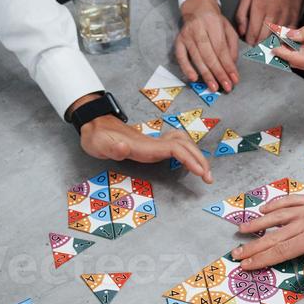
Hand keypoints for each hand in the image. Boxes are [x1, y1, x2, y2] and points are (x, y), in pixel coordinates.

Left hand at [78, 112, 212, 182]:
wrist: (95, 124)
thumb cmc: (97, 137)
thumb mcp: (98, 143)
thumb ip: (112, 147)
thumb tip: (123, 147)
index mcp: (144, 145)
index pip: (175, 149)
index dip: (190, 159)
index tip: (201, 172)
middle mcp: (153, 142)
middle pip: (185, 145)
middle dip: (200, 160)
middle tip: (209, 179)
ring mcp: (154, 142)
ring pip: (183, 144)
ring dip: (196, 156)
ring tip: (204, 172)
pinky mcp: (152, 145)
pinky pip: (176, 145)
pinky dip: (188, 152)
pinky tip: (189, 161)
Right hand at [175, 0, 239, 93]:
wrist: (197, 8)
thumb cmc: (214, 21)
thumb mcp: (228, 29)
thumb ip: (231, 47)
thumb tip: (231, 66)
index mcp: (213, 23)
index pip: (221, 49)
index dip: (228, 65)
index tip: (234, 79)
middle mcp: (198, 29)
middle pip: (209, 55)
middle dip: (219, 73)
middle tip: (226, 87)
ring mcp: (187, 35)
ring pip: (197, 58)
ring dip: (206, 75)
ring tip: (214, 87)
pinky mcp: (178, 41)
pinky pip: (181, 57)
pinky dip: (186, 68)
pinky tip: (194, 78)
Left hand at [235, 0, 303, 46]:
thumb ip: (241, 14)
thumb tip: (241, 32)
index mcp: (259, 8)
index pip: (252, 34)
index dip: (249, 42)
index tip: (248, 43)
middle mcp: (272, 15)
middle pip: (263, 40)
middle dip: (257, 46)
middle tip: (255, 46)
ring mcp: (284, 19)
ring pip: (274, 41)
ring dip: (268, 46)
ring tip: (264, 46)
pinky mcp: (294, 21)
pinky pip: (287, 38)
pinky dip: (281, 43)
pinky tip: (277, 43)